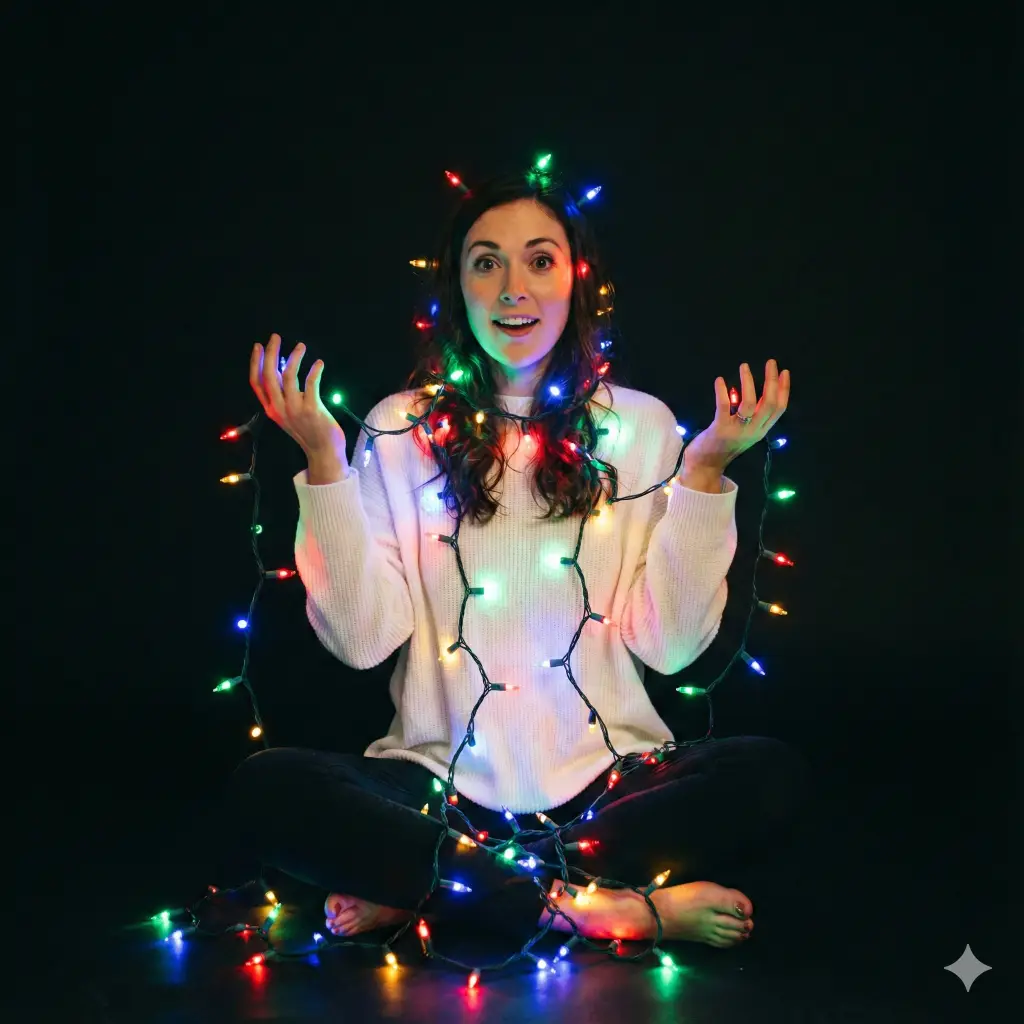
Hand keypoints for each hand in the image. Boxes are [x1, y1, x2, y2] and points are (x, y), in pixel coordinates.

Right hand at [249, 333, 345, 457]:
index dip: (255, 363)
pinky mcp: (312, 409)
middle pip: (269, 375)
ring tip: (301, 346)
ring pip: (288, 376)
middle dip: (271, 353)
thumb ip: (283, 395)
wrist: (323, 452)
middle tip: (276, 337)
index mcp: (271, 409)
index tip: (258, 346)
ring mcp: (294, 409)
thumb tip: (283, 369)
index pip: (256, 383)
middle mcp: (279, 409)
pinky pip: (310, 383)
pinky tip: (319, 363)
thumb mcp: (289, 414)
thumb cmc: (309, 431)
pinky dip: (314, 370)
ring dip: (294, 357)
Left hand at [683, 359, 789, 473]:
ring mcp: (737, 430)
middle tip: (770, 363)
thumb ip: (752, 416)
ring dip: (748, 383)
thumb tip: (754, 391)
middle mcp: (753, 431)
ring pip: (750, 404)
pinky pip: (724, 407)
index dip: (784, 389)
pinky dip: (722, 392)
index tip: (784, 372)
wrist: (706, 465)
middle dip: (772, 381)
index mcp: (761, 430)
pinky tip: (719, 380)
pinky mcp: (720, 429)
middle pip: (769, 404)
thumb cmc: (724, 445)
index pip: (779, 409)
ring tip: (744, 366)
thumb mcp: (745, 432)